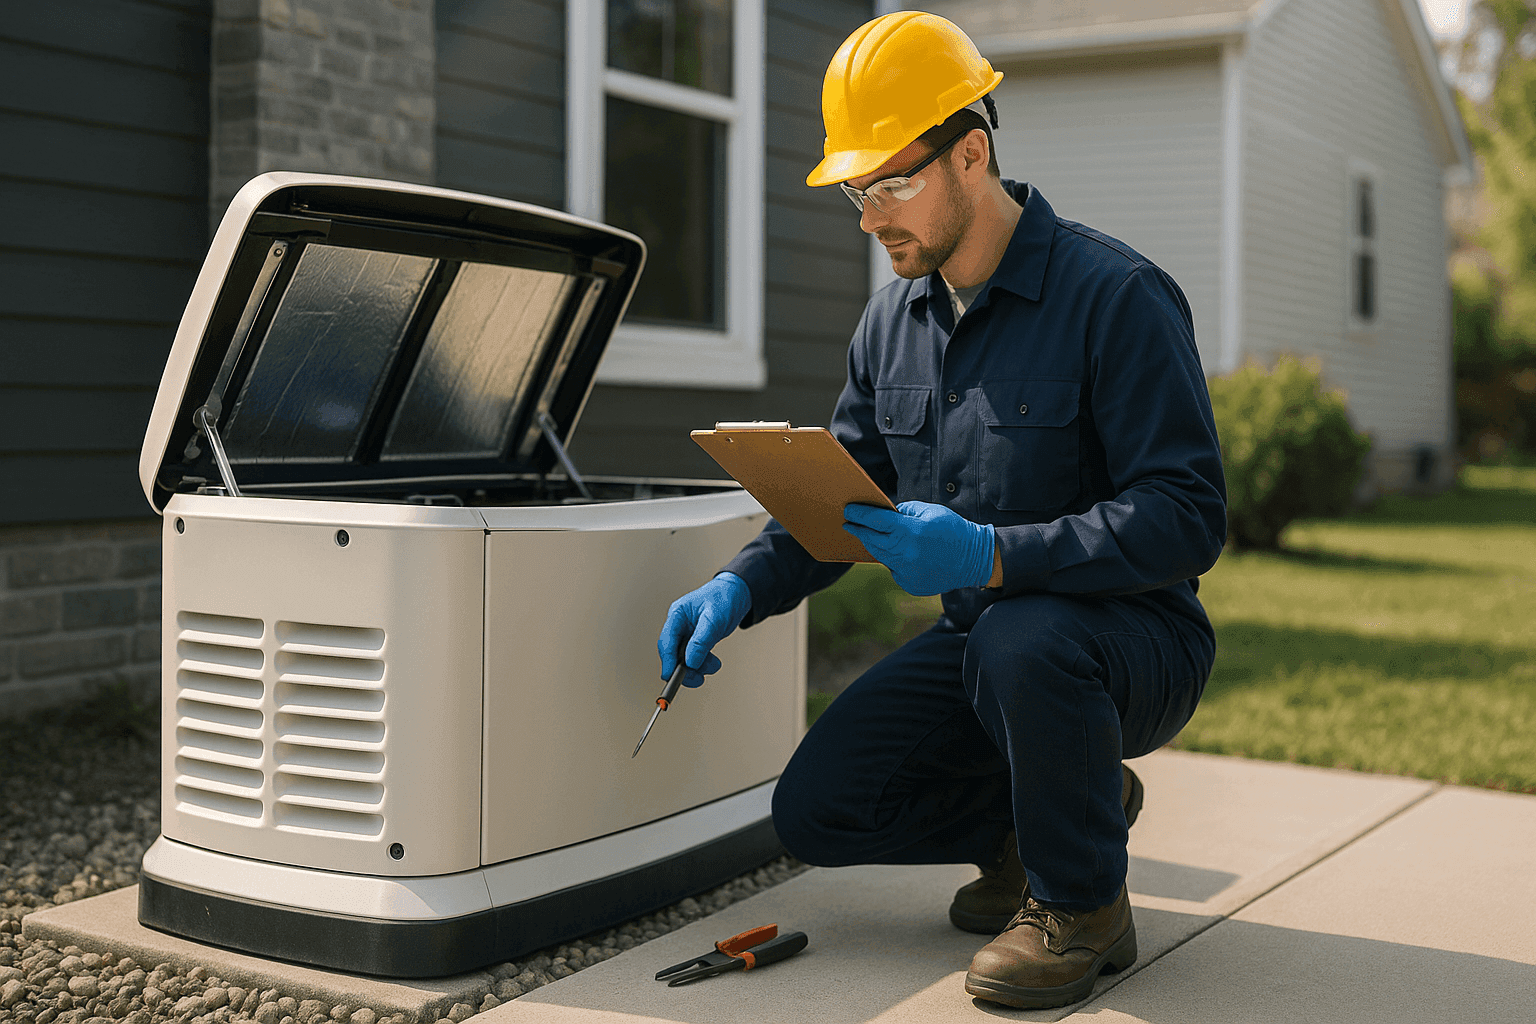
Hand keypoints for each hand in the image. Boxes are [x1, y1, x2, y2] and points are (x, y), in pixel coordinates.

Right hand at [657, 572, 752, 687]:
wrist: (737, 593)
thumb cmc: (724, 598)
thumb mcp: (714, 618)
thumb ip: (702, 640)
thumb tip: (690, 662)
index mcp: (678, 614)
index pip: (666, 641)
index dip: (667, 661)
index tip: (670, 676)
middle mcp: (679, 625)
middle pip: (672, 653)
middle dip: (684, 668)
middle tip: (696, 679)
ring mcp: (687, 634)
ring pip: (684, 659)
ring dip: (697, 667)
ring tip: (713, 666)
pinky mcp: (697, 641)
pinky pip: (695, 658)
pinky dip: (703, 664)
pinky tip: (713, 664)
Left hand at [842, 501, 994, 596]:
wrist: (974, 559)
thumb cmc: (953, 530)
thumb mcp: (930, 511)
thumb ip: (905, 511)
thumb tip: (885, 512)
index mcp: (910, 531)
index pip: (875, 520)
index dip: (859, 514)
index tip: (848, 510)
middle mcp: (905, 552)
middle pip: (872, 540)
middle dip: (860, 530)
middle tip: (850, 523)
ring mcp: (906, 571)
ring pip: (880, 556)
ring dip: (873, 545)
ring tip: (867, 535)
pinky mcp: (910, 583)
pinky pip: (893, 569)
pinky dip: (892, 560)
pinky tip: (896, 552)